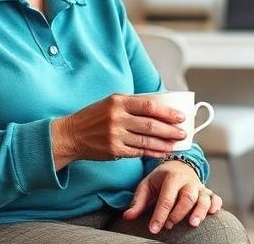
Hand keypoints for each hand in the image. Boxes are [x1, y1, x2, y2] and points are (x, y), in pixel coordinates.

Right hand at [52, 94, 186, 165]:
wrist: (71, 134)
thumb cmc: (94, 116)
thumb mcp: (111, 102)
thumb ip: (132, 104)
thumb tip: (160, 108)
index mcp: (118, 101)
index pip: (149, 106)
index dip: (167, 112)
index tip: (180, 117)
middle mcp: (117, 118)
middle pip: (150, 125)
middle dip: (170, 130)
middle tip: (183, 133)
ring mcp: (115, 136)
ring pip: (146, 141)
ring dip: (164, 144)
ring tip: (176, 144)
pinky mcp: (113, 151)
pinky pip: (138, 152)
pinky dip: (152, 153)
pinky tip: (161, 152)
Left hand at [122, 160, 222, 233]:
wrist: (179, 165)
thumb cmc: (161, 179)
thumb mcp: (147, 185)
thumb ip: (138, 202)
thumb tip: (127, 217)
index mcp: (171, 177)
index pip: (166, 198)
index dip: (160, 215)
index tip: (154, 229)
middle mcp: (188, 181)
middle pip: (187, 197)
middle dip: (179, 213)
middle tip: (169, 226)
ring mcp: (199, 186)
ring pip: (204, 198)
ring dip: (200, 211)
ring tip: (193, 224)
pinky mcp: (207, 192)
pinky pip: (216, 198)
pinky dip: (216, 206)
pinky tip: (212, 214)